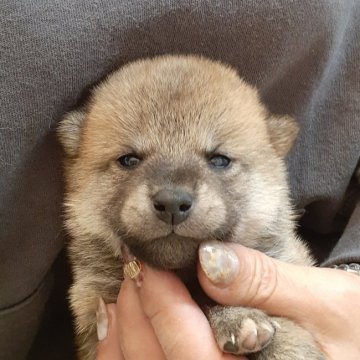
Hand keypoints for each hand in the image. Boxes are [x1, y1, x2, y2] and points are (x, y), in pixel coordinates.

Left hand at [97, 241, 359, 358]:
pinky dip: (124, 356)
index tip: (144, 260)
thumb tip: (210, 260)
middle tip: (131, 266)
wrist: (356, 347)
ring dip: (123, 337)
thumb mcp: (329, 302)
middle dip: (137, 312)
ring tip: (120, 293)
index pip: (191, 348)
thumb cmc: (354, 331)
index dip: (160, 300)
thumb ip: (268, 284)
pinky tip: (116, 326)